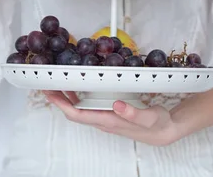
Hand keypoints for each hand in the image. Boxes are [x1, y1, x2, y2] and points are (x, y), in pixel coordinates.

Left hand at [43, 91, 180, 146]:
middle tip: (47, 83)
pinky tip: (78, 85)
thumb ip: (134, 113)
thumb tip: (117, 105)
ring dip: (67, 96)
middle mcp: (103, 120)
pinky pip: (88, 104)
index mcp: (108, 121)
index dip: (61, 104)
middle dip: (58, 98)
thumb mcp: (149, 118)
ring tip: (57, 82)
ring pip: (80, 107)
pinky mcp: (110, 112)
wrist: (165, 131)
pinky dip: (79, 94)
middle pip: (73, 110)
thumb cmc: (157, 125)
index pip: (78, 114)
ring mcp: (105, 117)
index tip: (50, 93)